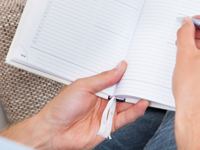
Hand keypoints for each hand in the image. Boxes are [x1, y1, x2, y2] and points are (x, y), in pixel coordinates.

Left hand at [0, 61, 148, 149]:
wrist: (53, 131)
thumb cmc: (60, 108)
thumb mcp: (82, 86)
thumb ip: (103, 79)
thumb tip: (119, 68)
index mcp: (94, 88)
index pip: (114, 79)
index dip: (124, 75)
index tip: (135, 69)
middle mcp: (101, 100)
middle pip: (122, 92)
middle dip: (133, 86)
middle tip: (144, 80)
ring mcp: (105, 113)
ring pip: (126, 105)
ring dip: (137, 100)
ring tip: (146, 92)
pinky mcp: (107, 126)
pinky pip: (125, 119)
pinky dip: (134, 112)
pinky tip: (140, 106)